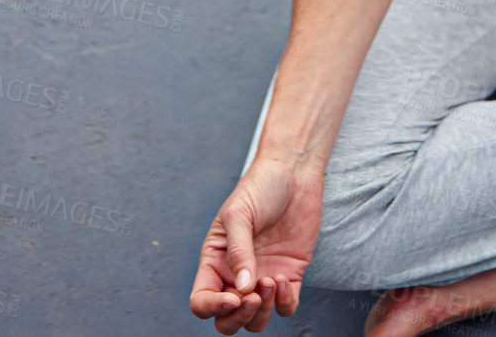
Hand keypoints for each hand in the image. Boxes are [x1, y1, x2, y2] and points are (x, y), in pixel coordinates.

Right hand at [189, 153, 325, 331]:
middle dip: (237, 318)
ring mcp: (263, 279)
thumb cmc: (259, 187)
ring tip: (271, 281)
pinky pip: (285, 308)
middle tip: (252, 297)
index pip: (202, 300)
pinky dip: (284, 304)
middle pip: (227, 320)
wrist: (293, 173)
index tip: (231, 298)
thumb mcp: (239, 214)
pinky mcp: (289, 277)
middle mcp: (236, 276)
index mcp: (216, 261)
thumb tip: (242, 290)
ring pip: (255, 321)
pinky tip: (284, 280)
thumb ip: (239, 252)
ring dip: (262, 312)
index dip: (212, 307)